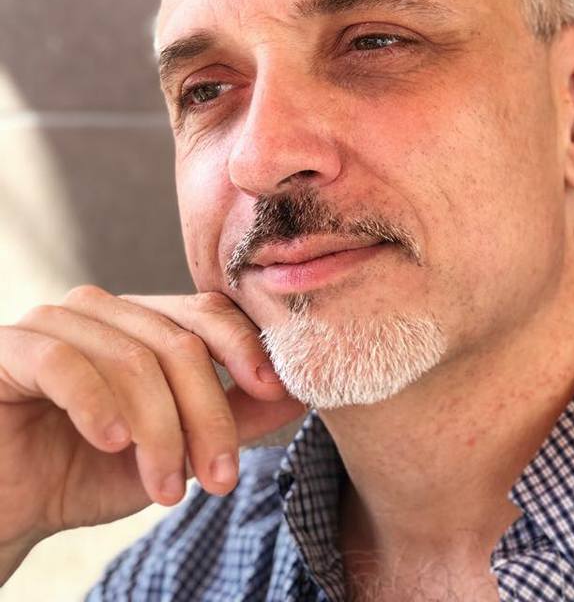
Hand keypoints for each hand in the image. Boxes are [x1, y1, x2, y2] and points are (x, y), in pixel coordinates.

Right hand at [0, 285, 304, 578]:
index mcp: (142, 322)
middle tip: (220, 478)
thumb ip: (230, 417)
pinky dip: (97, 402)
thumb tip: (300, 392)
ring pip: (131, 358)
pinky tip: (113, 442)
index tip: (277, 394)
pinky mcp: (9, 346)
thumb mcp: (171, 450)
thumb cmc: (86, 472)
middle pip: (179, 342)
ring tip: (168, 489)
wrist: (9, 505)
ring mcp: (53, 321)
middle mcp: (102, 311)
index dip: (247, 349)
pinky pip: (64, 362)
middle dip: (208, 414)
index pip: (207, 314)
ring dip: (158, 430)